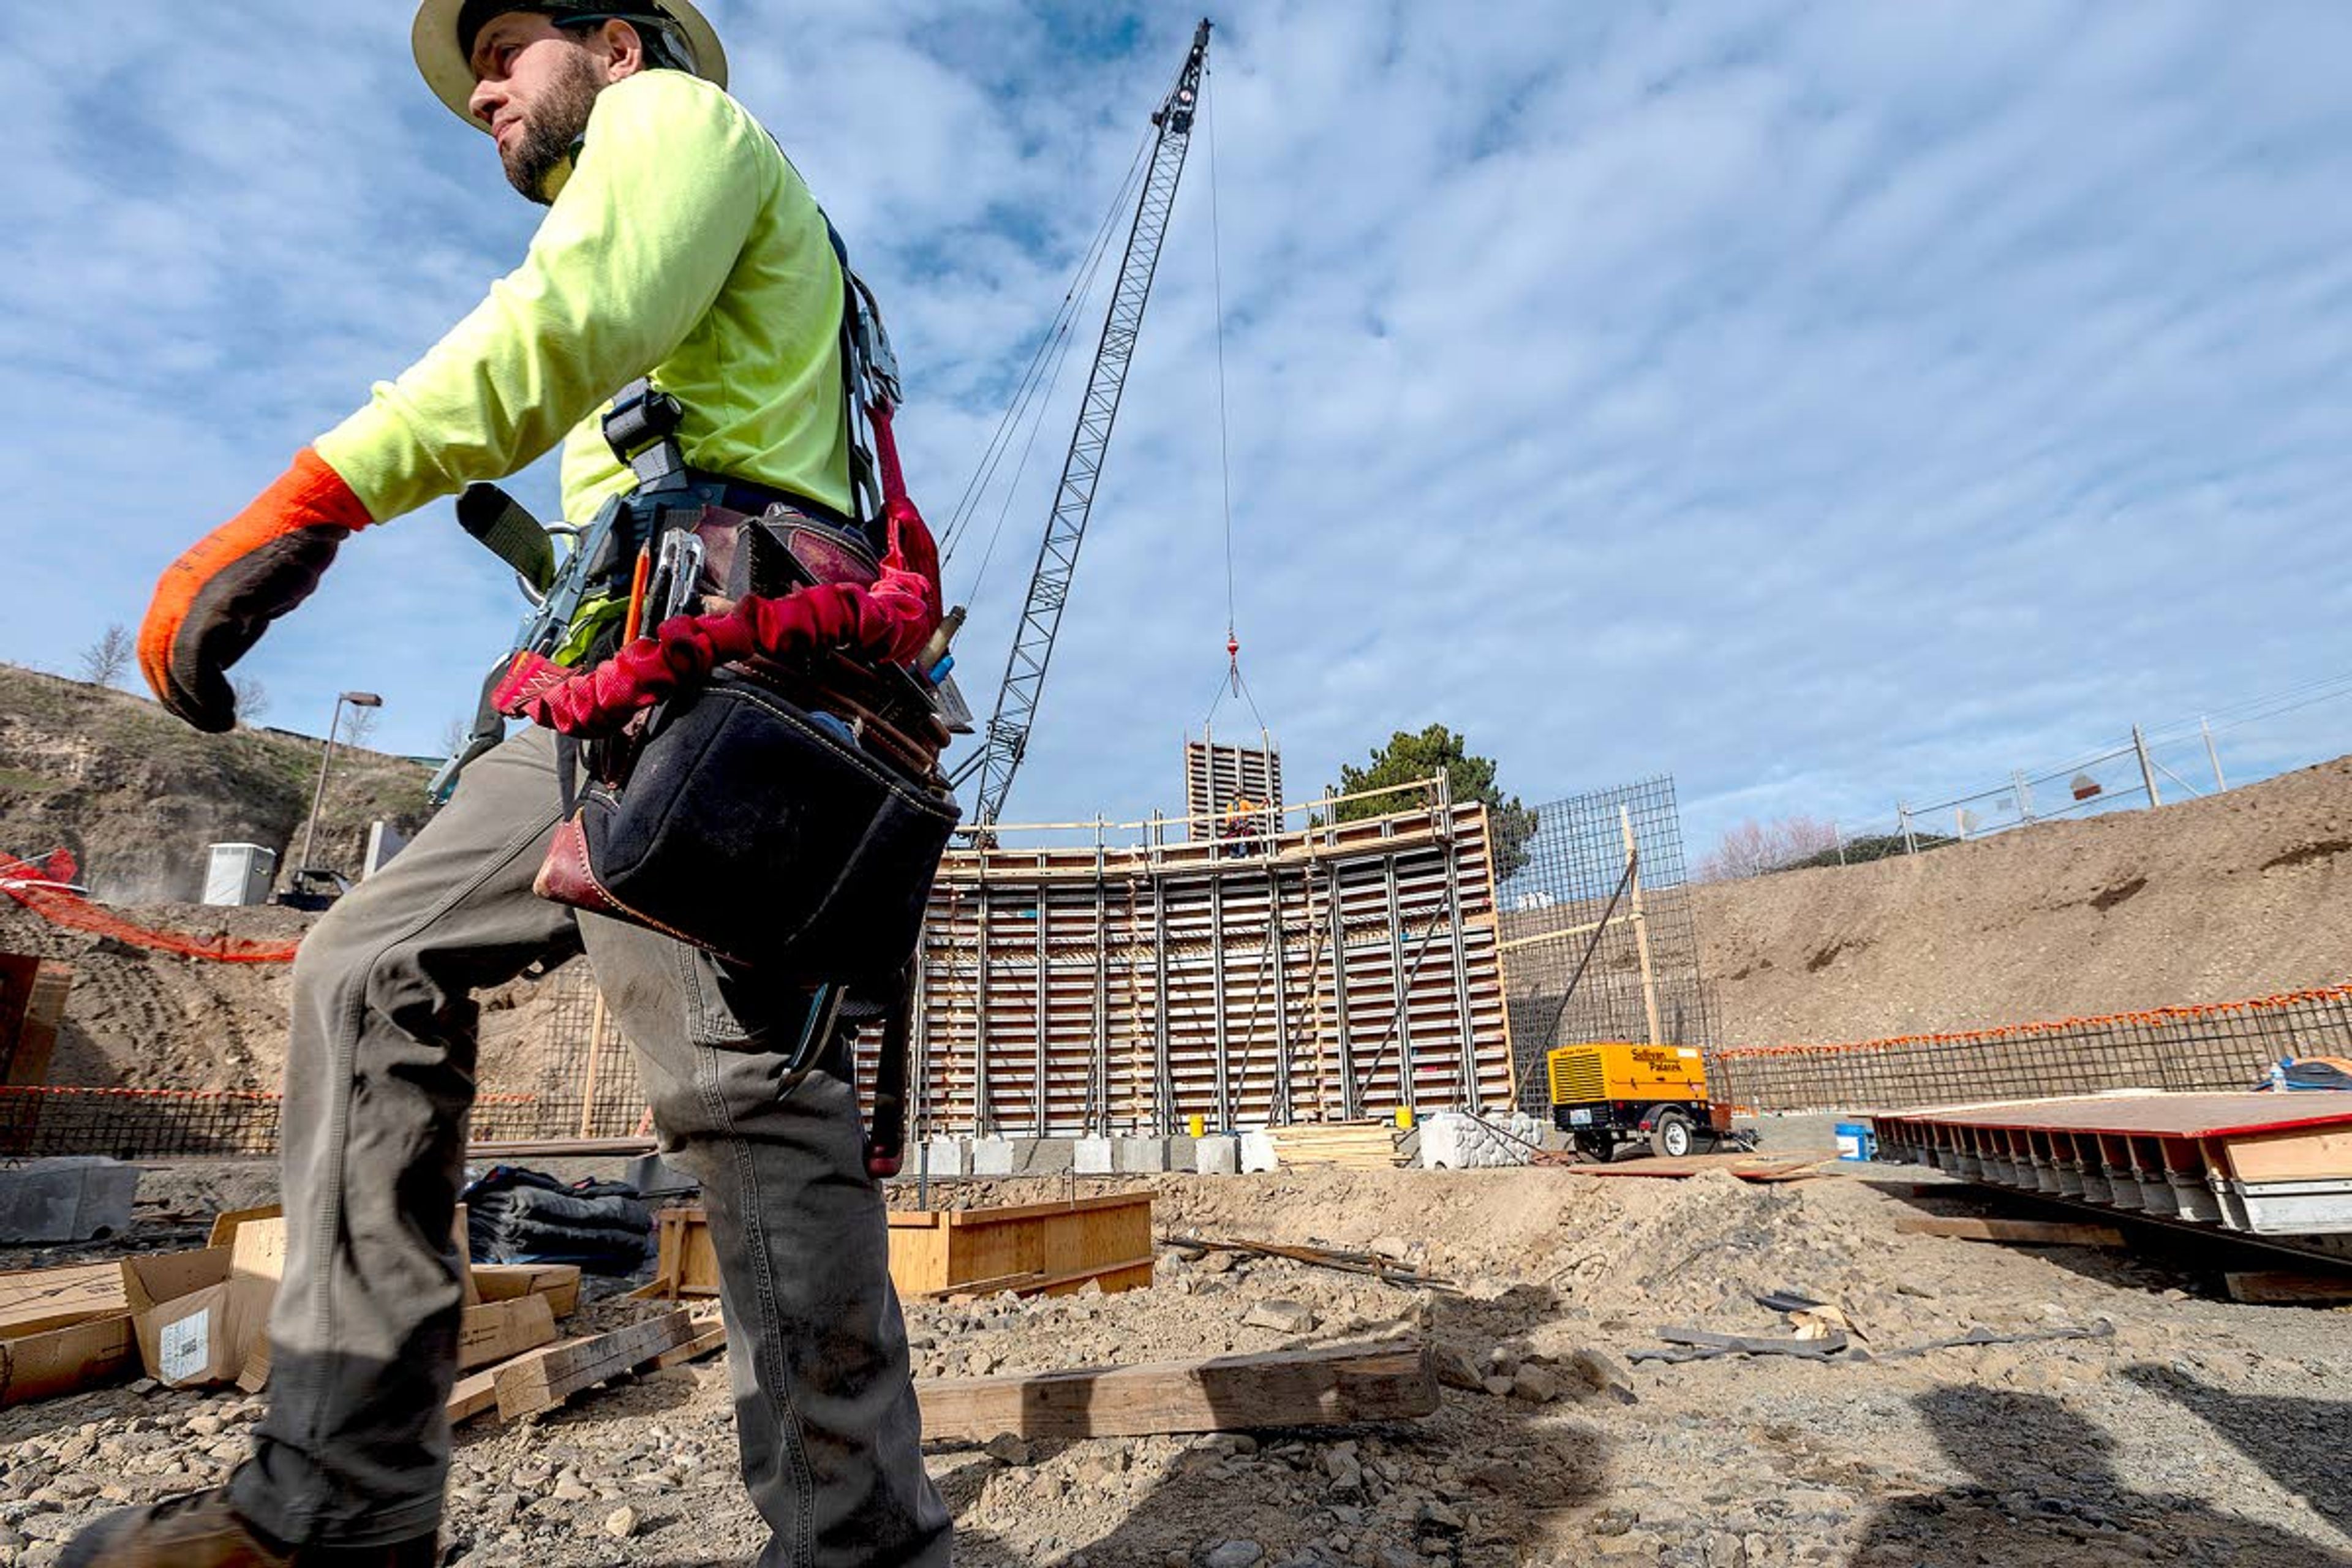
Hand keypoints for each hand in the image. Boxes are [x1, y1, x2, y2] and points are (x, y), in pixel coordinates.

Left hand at [138, 449, 373, 730]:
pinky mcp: (219, 605)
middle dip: (177, 701)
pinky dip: (207, 693)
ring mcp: (193, 597)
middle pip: (155, 659)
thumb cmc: (285, 555)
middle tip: (207, 724)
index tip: (197, 708)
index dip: (170, 685)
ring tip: (220, 724)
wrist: (306, 519)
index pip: (155, 646)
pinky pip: (197, 661)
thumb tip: (216, 663)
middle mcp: (175, 592)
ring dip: (193, 705)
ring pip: (173, 665)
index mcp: (178, 588)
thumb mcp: (248, 596)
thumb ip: (227, 625)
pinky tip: (228, 709)